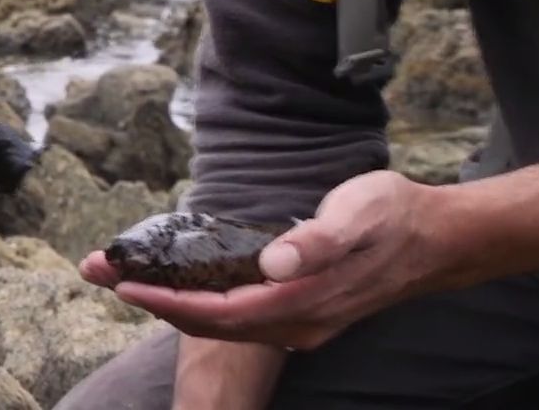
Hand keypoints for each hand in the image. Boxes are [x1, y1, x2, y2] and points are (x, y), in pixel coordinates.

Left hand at [79, 171, 452, 350]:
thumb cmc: (393, 217)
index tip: (122, 283)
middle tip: (101, 273)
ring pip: (222, 322)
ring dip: (171, 301)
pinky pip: (239, 315)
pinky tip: (181, 282)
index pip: (218, 313)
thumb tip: (272, 262)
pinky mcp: (303, 309)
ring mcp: (301, 321)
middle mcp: (297, 322)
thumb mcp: (356, 215)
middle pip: (210, 323)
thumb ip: (315, 241)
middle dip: (152, 300)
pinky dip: (201, 301)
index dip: (167, 300)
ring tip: (125, 277)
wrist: (438, 239)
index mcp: (302, 302)